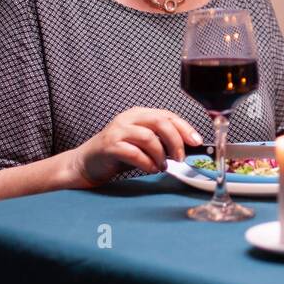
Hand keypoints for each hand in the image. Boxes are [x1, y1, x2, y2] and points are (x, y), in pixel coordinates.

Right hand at [69, 107, 202, 185]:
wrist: (86, 163)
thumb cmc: (118, 154)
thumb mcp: (143, 145)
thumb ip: (162, 143)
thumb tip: (187, 149)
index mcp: (139, 114)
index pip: (168, 115)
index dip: (185, 128)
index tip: (197, 142)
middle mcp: (128, 119)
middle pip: (160, 122)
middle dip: (175, 141)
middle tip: (181, 158)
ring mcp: (117, 131)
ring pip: (148, 137)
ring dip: (160, 155)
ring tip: (162, 166)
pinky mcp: (109, 145)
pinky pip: (134, 152)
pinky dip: (146, 162)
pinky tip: (150, 168)